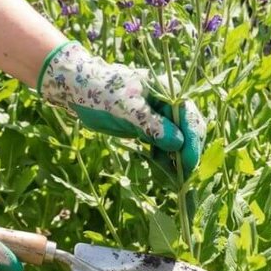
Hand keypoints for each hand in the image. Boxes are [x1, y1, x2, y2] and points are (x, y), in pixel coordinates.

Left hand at [38, 41, 206, 172]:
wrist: (78, 91)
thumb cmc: (100, 93)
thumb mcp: (125, 109)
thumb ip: (151, 125)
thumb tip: (178, 143)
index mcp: (166, 93)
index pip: (189, 117)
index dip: (192, 142)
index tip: (188, 165)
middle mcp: (167, 104)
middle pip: (188, 131)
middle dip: (187, 154)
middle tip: (181, 178)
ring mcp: (158, 117)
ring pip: (178, 142)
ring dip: (176, 161)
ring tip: (170, 179)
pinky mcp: (148, 129)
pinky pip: (163, 146)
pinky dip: (164, 160)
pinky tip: (160, 171)